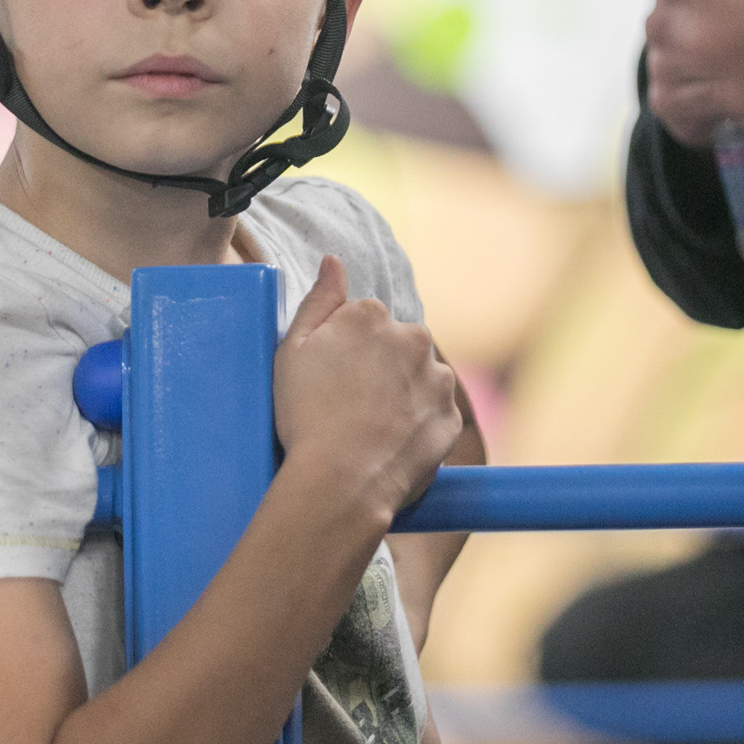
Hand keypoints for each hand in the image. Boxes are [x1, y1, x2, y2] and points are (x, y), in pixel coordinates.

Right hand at [274, 257, 460, 526]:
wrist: (340, 482)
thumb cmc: (305, 417)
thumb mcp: (292, 351)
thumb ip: (319, 300)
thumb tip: (334, 261)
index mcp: (371, 315)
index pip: (364, 319)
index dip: (345, 351)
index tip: (331, 380)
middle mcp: (413, 337)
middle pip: (398, 345)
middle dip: (380, 368)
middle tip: (349, 406)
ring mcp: (437, 378)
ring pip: (420, 378)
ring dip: (403, 394)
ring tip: (370, 429)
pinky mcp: (451, 417)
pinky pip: (434, 414)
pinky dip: (417, 425)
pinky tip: (388, 444)